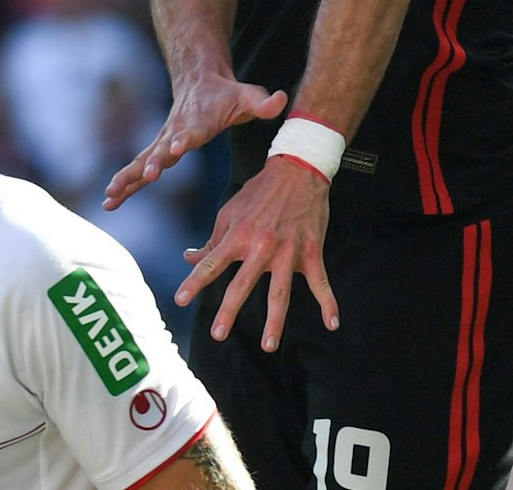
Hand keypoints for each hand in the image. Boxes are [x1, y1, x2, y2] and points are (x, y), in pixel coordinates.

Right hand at [104, 73, 287, 208]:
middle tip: (148, 176)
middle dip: (154, 163)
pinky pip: (138, 168)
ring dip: (128, 178)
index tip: (176, 148)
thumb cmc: (227, 94)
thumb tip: (281, 99)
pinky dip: (125, 182)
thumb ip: (264, 102)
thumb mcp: (248, 95)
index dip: (184, 139)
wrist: (199, 80)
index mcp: (199, 121)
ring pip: (143, 161)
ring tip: (112, 196)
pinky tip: (110, 201)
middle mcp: (177, 131)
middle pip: (163, 148)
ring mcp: (164, 140)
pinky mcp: (157, 149)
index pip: (191, 131)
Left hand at [175, 155, 338, 351]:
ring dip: (275, 321)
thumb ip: (212, 239)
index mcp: (239, 235)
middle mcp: (261, 245)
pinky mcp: (311, 251)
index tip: (180, 299)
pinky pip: (320, 281)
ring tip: (268, 344)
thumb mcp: (230, 211)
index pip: (212, 263)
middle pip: (243, 284)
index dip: (195, 282)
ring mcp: (288, 251)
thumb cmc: (260, 192)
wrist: (298, 169)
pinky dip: (328, 303)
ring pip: (280, 292)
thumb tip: (190, 258)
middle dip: (229, 310)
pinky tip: (332, 323)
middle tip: (218, 334)